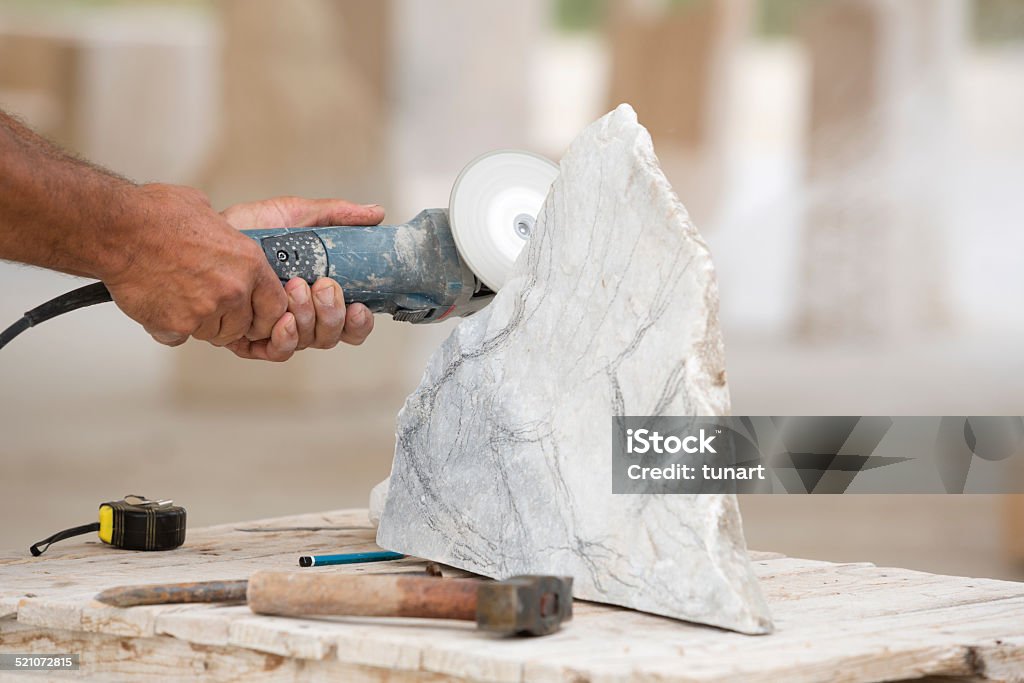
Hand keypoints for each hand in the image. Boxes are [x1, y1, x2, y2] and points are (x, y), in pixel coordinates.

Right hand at [104, 184, 289, 348]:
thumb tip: (227, 241)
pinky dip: (167, 327)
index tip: (255, 315)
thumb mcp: (208, 215)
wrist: (118, 229)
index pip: (276, 305)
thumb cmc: (156, 216)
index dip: (264, 313)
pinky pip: (179, 337)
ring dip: (196, 323)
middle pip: (242, 326)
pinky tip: (157, 302)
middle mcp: (233, 289)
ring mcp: (206, 310)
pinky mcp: (178, 325)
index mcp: (248, 263)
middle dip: (226, 320)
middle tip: (205, 304)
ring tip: (176, 295)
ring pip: (211, 333)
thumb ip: (227, 239)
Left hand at [220, 196, 383, 361]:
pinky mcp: (249, 339)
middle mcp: (302, 316)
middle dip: (332, 314)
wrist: (212, 233)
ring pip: (307, 342)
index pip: (351, 322)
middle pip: (331, 336)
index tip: (360, 306)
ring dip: (308, 319)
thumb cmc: (254, 227)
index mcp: (320, 295)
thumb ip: (339, 215)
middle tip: (323, 286)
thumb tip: (376, 213)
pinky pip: (274, 352)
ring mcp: (276, 329)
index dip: (359, 322)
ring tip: (295, 288)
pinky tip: (282, 320)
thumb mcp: (300, 215)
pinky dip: (284, 339)